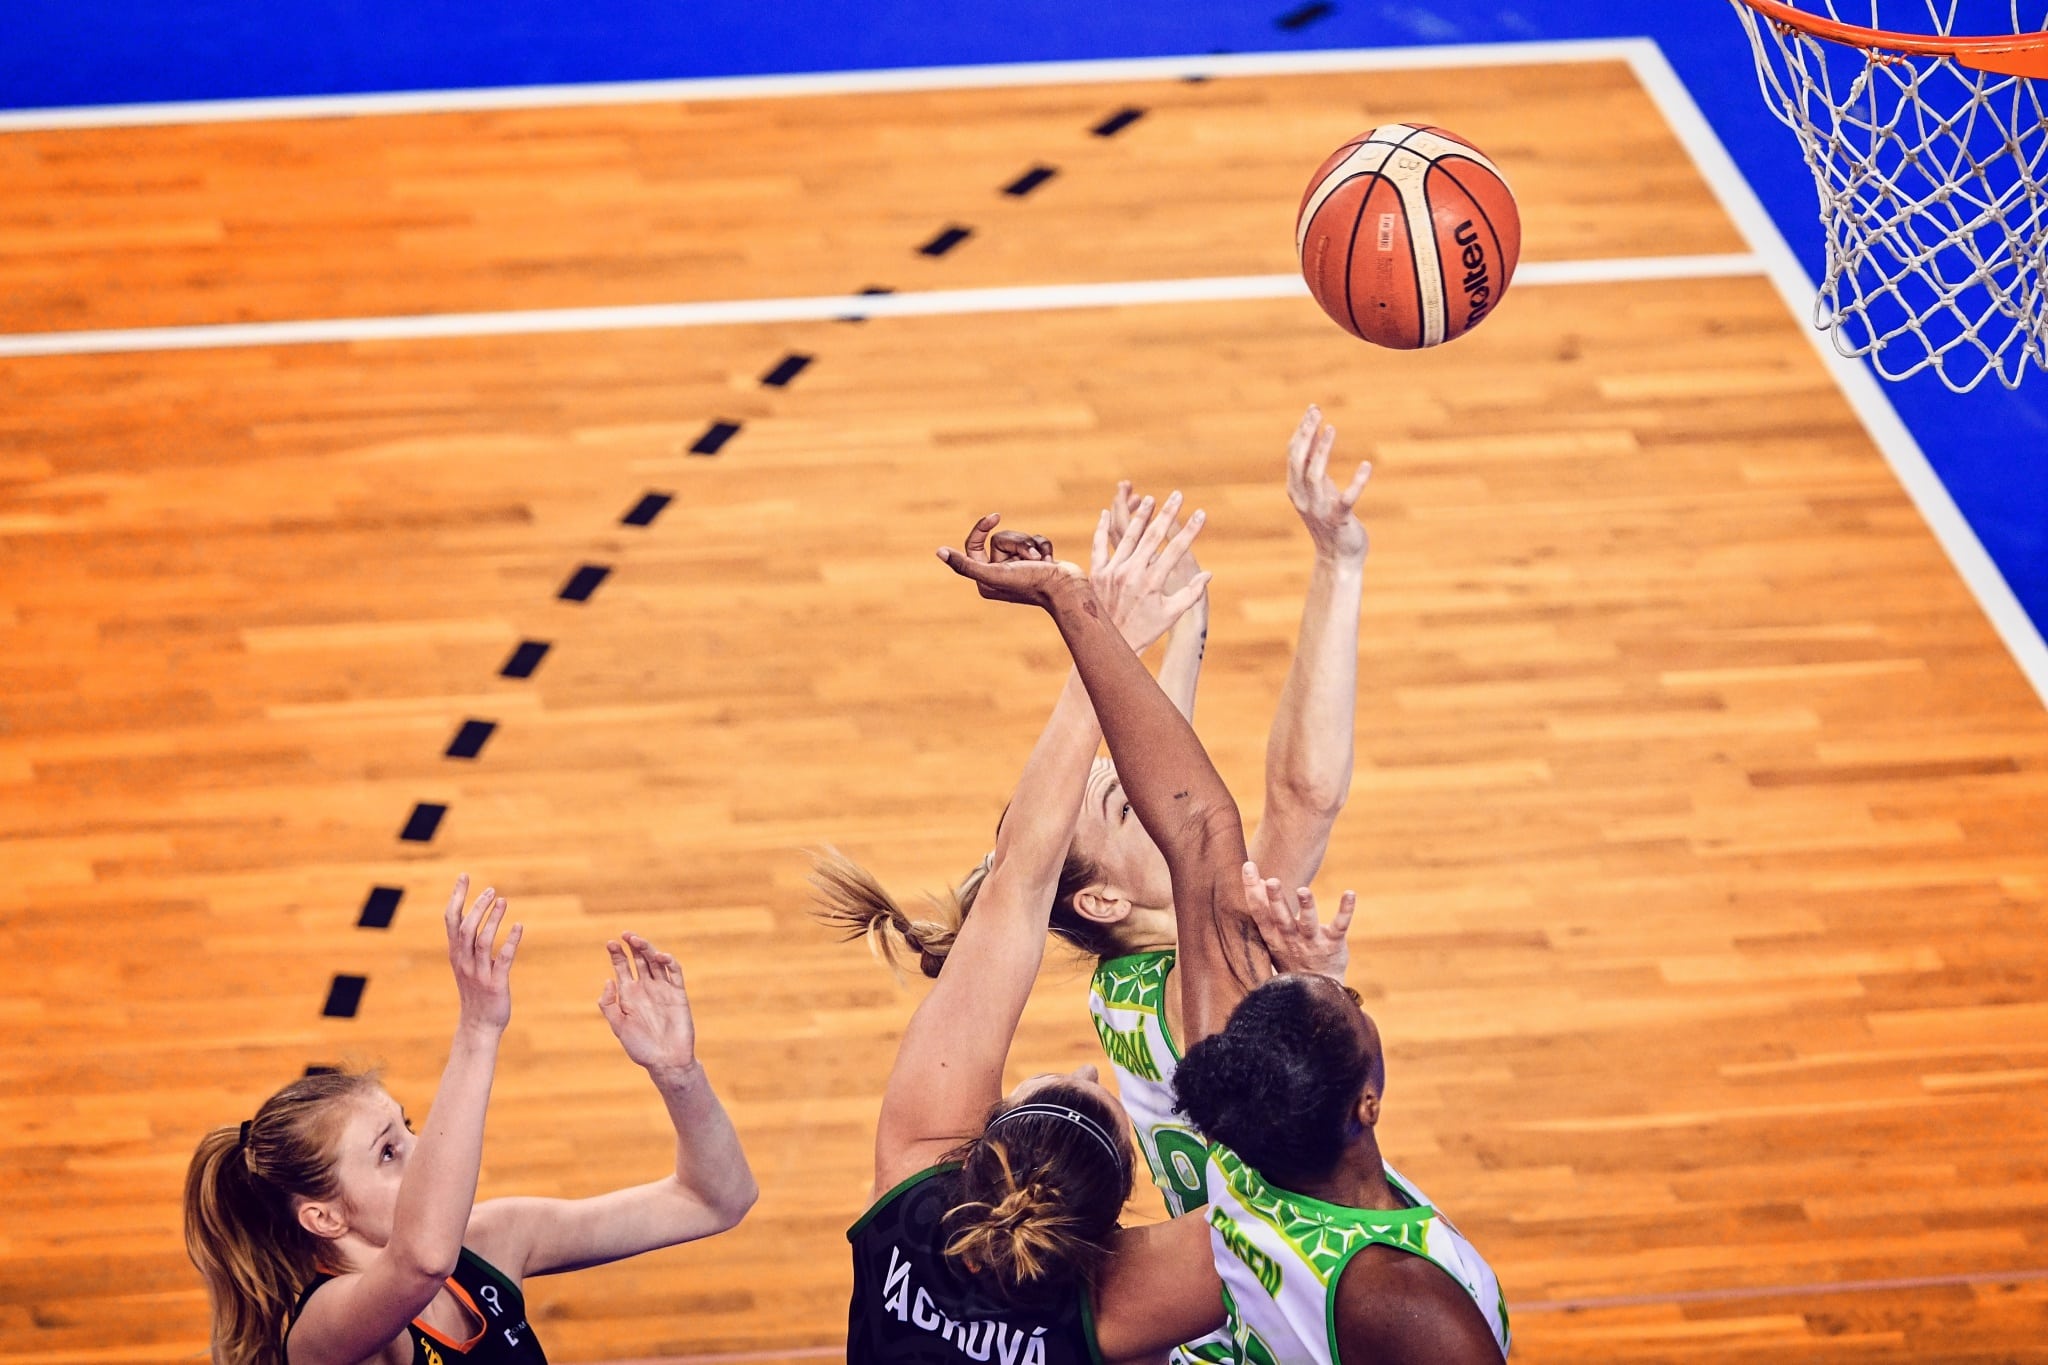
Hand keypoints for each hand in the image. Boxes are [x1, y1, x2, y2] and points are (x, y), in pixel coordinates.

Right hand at [444, 874, 520, 1031]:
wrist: (478, 1025)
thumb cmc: (475, 992)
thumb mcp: (465, 965)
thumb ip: (467, 943)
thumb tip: (474, 916)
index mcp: (456, 954)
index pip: (451, 920)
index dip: (456, 897)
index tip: (464, 875)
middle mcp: (464, 961)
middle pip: (465, 928)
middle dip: (476, 906)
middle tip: (491, 890)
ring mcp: (479, 973)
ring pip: (482, 941)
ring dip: (493, 919)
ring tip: (503, 901)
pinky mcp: (496, 984)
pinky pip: (503, 959)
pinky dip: (511, 941)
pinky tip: (520, 926)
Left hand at [598, 932, 698, 1076]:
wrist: (666, 1060)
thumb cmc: (640, 1047)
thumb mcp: (619, 1027)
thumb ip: (610, 1005)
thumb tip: (608, 980)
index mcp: (630, 995)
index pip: (623, 968)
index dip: (617, 955)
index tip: (610, 943)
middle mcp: (646, 988)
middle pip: (639, 960)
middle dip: (632, 946)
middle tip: (625, 934)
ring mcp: (662, 989)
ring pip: (655, 962)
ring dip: (648, 949)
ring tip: (638, 941)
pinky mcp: (678, 993)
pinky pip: (675, 973)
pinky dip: (669, 962)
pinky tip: (660, 956)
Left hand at [937, 513, 1084, 605]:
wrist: (1068, 589)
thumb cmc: (1032, 583)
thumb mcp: (995, 573)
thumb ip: (966, 565)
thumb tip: (939, 552)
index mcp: (984, 580)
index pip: (974, 544)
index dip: (982, 528)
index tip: (995, 516)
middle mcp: (998, 575)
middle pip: (1000, 539)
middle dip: (1018, 543)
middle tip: (1031, 559)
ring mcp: (1017, 568)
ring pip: (1018, 537)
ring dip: (1033, 544)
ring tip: (1043, 561)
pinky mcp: (1034, 562)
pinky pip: (1033, 540)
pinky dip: (1044, 546)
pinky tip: (1050, 560)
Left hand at [1087, 491, 1211, 651]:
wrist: (1109, 643)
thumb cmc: (1145, 630)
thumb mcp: (1171, 614)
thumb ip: (1190, 594)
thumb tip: (1208, 575)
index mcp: (1152, 582)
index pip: (1176, 549)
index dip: (1190, 530)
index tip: (1201, 513)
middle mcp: (1131, 573)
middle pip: (1153, 536)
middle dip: (1167, 513)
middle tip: (1177, 495)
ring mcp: (1112, 571)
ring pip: (1127, 536)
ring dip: (1140, 516)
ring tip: (1149, 500)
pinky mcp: (1097, 573)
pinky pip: (1099, 545)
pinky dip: (1101, 529)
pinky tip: (1106, 513)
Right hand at [1241, 860, 1353, 980]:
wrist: (1316, 990)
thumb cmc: (1291, 958)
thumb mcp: (1273, 938)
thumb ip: (1266, 912)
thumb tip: (1259, 881)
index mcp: (1273, 938)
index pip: (1259, 913)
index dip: (1252, 891)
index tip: (1248, 867)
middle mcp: (1291, 940)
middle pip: (1281, 919)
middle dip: (1275, 900)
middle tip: (1271, 881)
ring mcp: (1313, 943)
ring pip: (1308, 924)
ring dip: (1306, 907)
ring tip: (1304, 890)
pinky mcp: (1334, 944)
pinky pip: (1339, 926)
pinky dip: (1345, 910)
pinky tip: (1350, 893)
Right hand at [1285, 405, 1370, 562]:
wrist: (1338, 557)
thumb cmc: (1330, 520)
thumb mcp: (1320, 490)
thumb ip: (1314, 465)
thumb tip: (1316, 434)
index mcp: (1295, 489)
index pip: (1293, 454)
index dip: (1302, 431)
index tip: (1314, 409)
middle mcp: (1303, 498)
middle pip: (1298, 460)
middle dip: (1306, 434)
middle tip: (1317, 411)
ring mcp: (1319, 510)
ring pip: (1314, 474)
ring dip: (1321, 450)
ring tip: (1332, 428)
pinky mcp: (1339, 520)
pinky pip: (1347, 499)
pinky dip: (1357, 482)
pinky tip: (1367, 466)